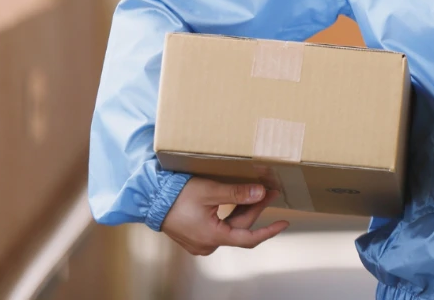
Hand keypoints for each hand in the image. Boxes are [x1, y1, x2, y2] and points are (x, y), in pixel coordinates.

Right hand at [161, 178, 289, 255]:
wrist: (149, 200)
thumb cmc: (177, 195)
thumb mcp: (210, 191)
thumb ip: (237, 193)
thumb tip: (261, 193)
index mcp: (213, 237)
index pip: (249, 238)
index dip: (268, 231)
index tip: (284, 223)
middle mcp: (208, 244)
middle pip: (239, 227)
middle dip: (256, 208)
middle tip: (270, 190)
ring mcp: (200, 242)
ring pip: (229, 226)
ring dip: (244, 210)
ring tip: (258, 191)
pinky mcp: (195, 236)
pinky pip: (219, 226)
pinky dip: (230, 213)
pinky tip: (238, 200)